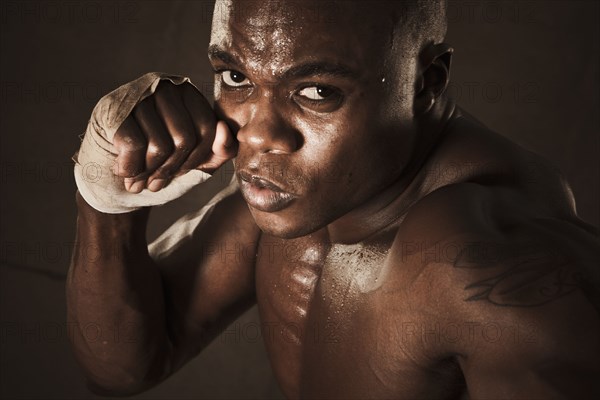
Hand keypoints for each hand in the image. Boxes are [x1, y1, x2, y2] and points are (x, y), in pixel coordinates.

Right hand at [111, 80, 235, 193]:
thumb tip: (223, 129)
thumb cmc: (160, 168)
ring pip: (159, 145)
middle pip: (184, 138)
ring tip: (140, 180)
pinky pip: (133, 146)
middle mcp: (163, 86)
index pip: (207, 129)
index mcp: (189, 94)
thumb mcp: (199, 162)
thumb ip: (221, 149)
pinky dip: (130, 169)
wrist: (114, 184)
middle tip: (157, 181)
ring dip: (149, 173)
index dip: (195, 160)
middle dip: (171, 170)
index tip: (180, 172)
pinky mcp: (111, 110)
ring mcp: (136, 95)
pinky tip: (124, 172)